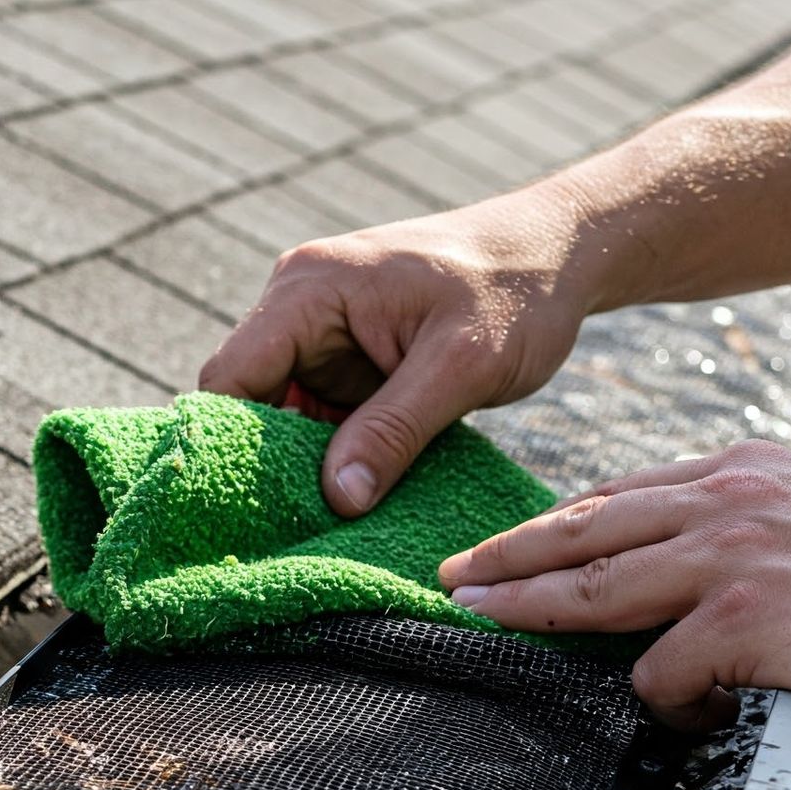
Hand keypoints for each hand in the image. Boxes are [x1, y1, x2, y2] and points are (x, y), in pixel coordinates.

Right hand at [199, 186, 592, 515]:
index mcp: (309, 291)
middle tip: (290, 535)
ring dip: (306, 468)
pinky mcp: (351, 363)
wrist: (560, 254)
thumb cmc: (516, 292)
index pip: (230, 378)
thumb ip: (393, 430)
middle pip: (250, 404)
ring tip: (324, 527)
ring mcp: (325, 337)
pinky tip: (354, 501)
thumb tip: (336, 500)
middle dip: (268, 466)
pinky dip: (336, 460)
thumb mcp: (460, 366)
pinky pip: (323, 421)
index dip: (230, 445)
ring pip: (285, 419)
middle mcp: (301, 308)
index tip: (248, 512)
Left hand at [437, 440, 790, 756]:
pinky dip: (671, 703)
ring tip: (485, 623)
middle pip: (586, 529)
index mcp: (749, 474)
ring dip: (532, 609)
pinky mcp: (751, 619)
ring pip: (599, 586)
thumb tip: (665, 581)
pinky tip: (707, 715)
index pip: (619, 497)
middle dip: (508, 557)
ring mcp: (738, 555)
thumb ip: (742, 540)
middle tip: (454, 579)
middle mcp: (735, 500)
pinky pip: (665, 672)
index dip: (550, 527)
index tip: (500, 549)